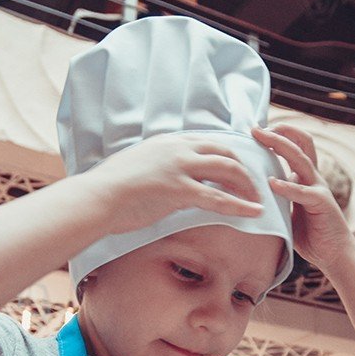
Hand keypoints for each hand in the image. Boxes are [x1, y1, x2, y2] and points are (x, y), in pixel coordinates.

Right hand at [83, 131, 263, 233]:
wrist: (96, 197)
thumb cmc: (110, 188)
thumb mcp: (138, 165)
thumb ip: (157, 165)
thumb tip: (164, 176)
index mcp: (169, 141)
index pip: (209, 143)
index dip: (228, 156)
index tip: (239, 169)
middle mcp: (178, 148)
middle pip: (226, 152)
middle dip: (245, 169)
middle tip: (254, 186)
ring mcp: (180, 167)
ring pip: (228, 170)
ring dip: (248, 186)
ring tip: (258, 200)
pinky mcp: (179, 190)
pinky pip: (219, 198)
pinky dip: (240, 206)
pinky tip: (254, 213)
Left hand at [252, 124, 353, 272]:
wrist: (334, 254)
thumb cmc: (310, 234)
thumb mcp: (287, 211)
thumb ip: (276, 198)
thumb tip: (250, 194)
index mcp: (306, 177)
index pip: (295, 146)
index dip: (278, 135)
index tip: (255, 131)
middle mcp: (314, 178)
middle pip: (300, 144)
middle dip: (279, 132)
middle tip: (255, 128)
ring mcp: (319, 188)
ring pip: (302, 159)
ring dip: (281, 146)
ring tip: (263, 139)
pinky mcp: (322, 203)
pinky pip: (303, 192)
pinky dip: (287, 186)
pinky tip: (271, 183)